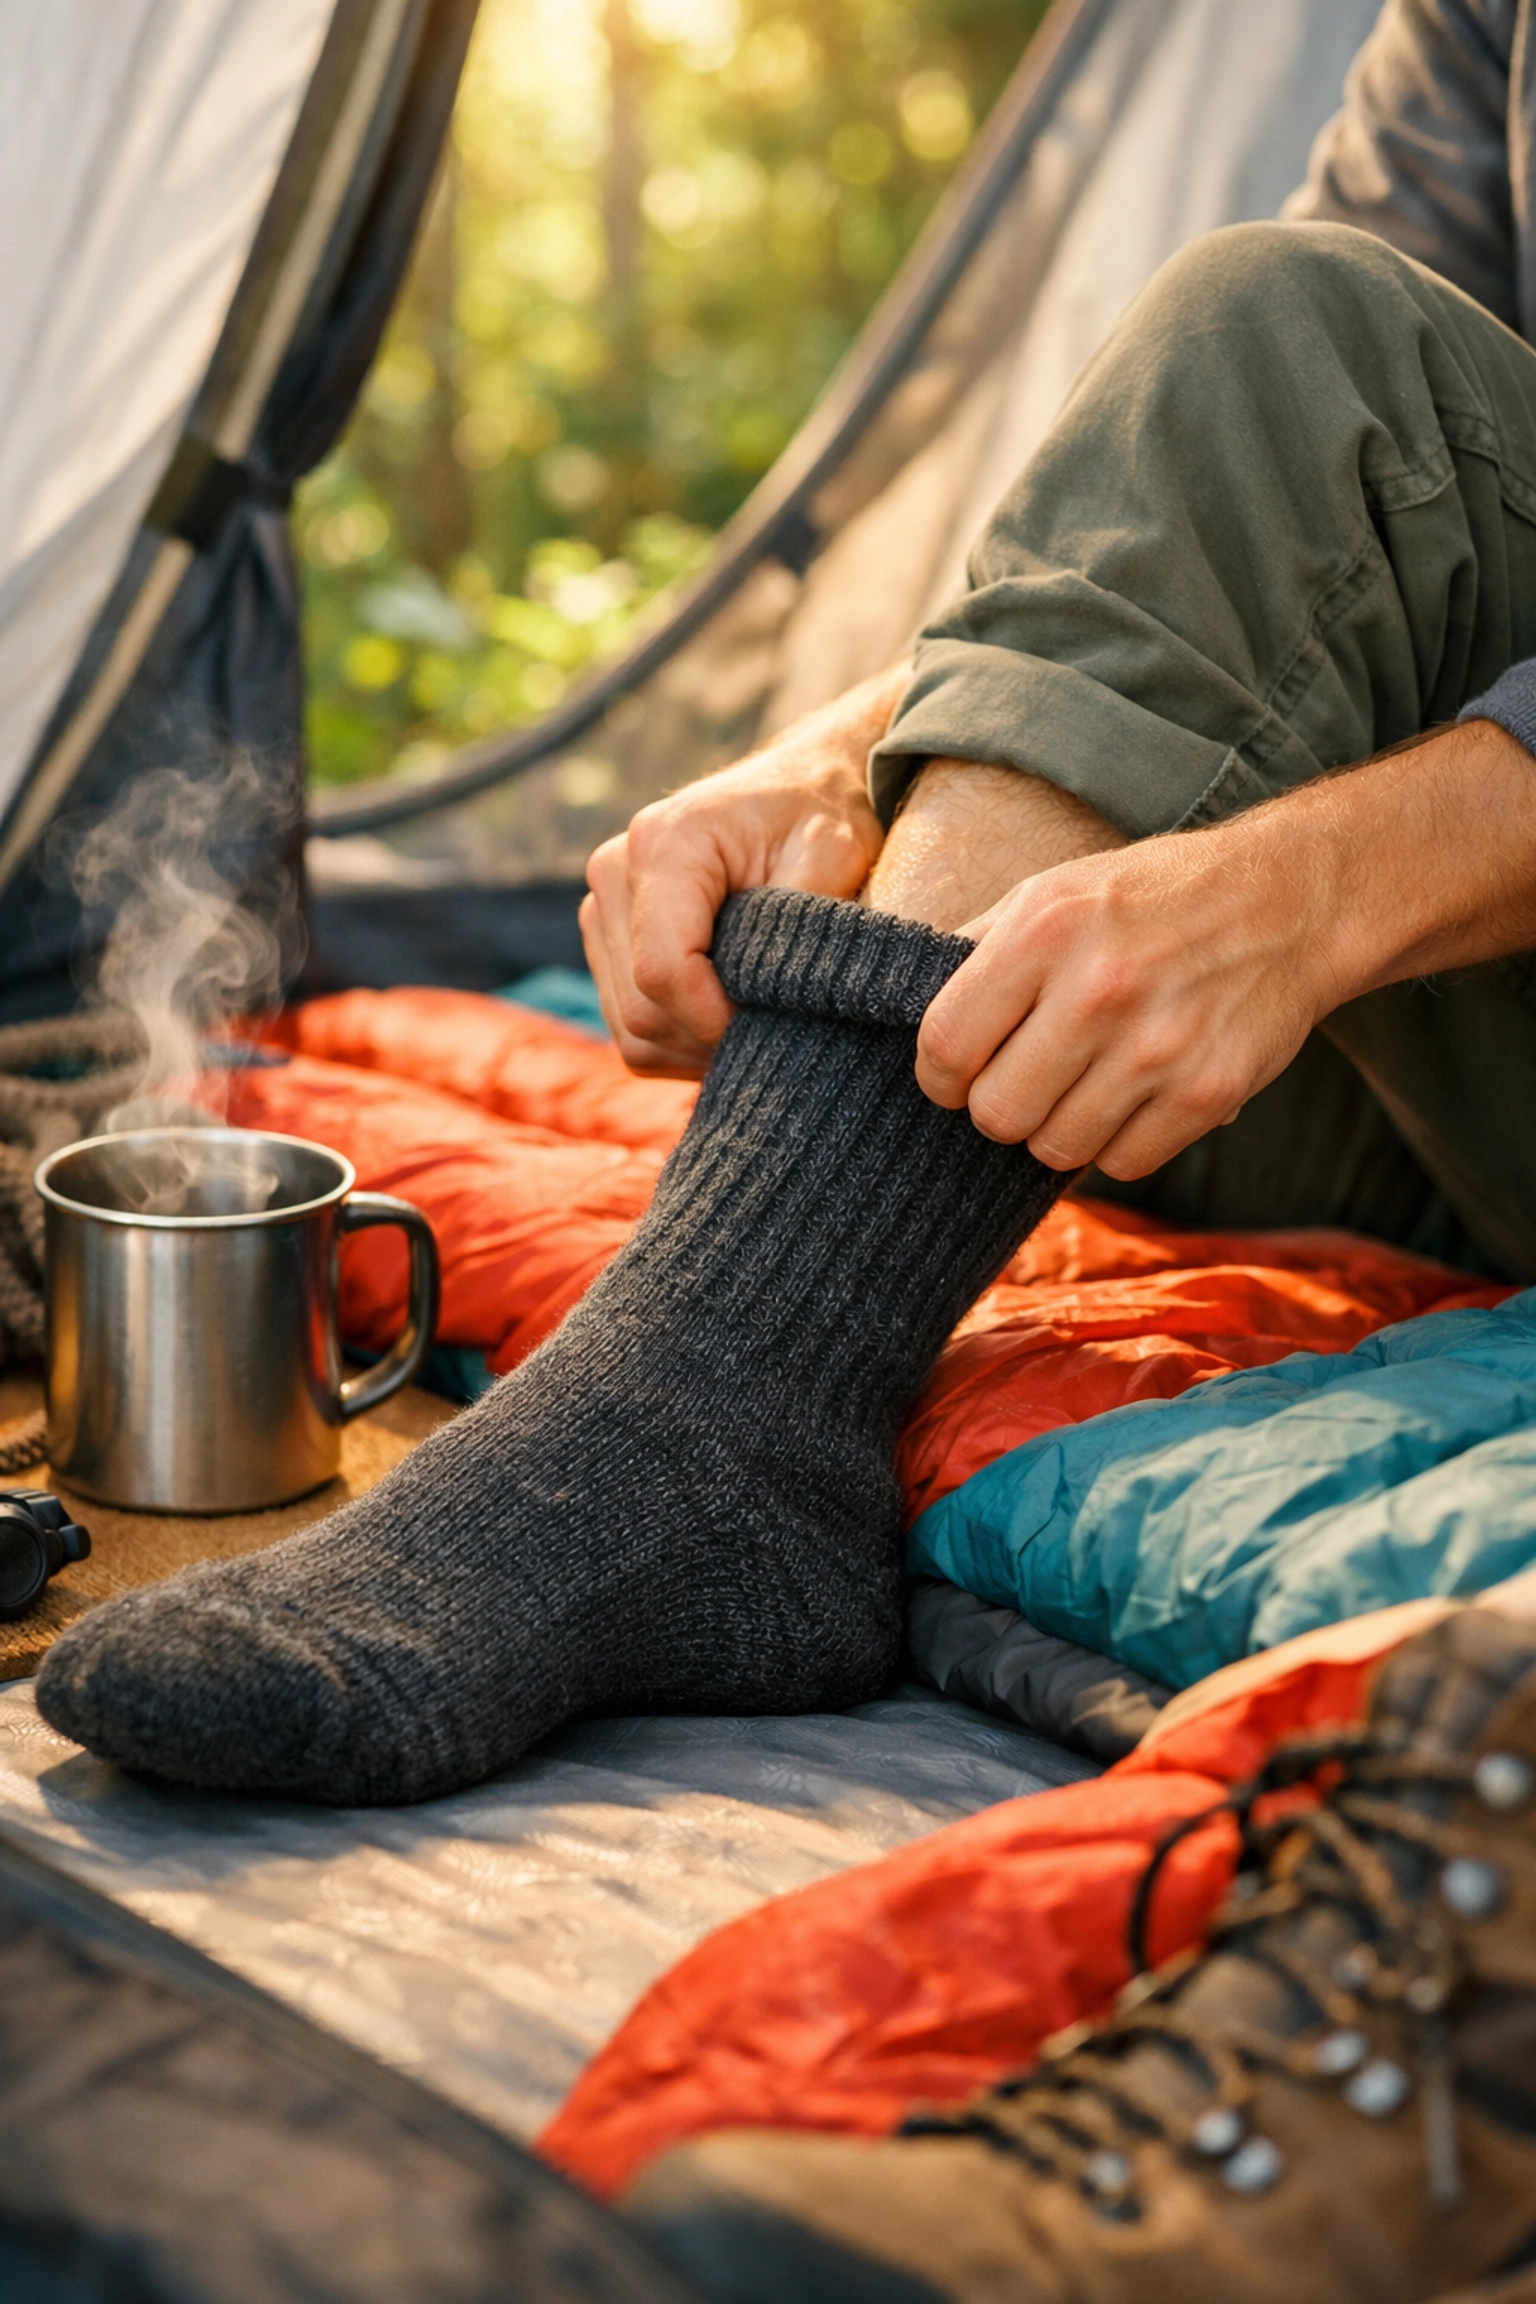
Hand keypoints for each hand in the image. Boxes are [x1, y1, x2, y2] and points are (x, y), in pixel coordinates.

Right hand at [580, 666, 903, 1074]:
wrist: (797, 785)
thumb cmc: (820, 815)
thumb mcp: (833, 852)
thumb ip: (801, 922)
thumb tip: (778, 1001)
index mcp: (665, 844)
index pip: (662, 971)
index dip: (715, 1022)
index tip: (772, 1031)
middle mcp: (615, 871)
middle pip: (640, 1009)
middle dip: (709, 1042)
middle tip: (774, 1039)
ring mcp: (603, 906)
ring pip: (628, 1028)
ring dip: (693, 1049)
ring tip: (754, 1030)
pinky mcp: (606, 937)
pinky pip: (626, 1026)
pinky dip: (677, 1043)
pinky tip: (726, 1021)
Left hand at [915, 808, 1342, 1177]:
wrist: (1290, 900)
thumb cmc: (1152, 898)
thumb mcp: (1055, 892)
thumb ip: (979, 950)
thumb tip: (902, 1004)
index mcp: (1045, 929)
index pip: (944, 1045)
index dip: (939, 1076)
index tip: (956, 1074)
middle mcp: (1097, 988)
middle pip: (994, 1113)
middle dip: (999, 1106)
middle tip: (1024, 1080)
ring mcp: (1157, 1047)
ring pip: (1055, 1148)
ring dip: (1058, 1128)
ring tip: (1083, 1084)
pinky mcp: (1207, 1092)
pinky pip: (1123, 1162)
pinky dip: (1118, 1142)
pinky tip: (1135, 1095)